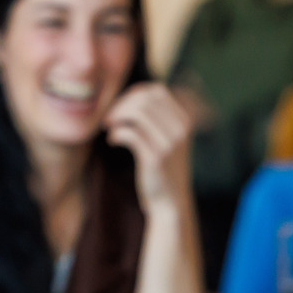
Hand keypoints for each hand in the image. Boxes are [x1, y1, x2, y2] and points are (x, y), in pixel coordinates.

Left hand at [105, 83, 193, 214]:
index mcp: (184, 119)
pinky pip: (130, 133)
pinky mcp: (156, 157)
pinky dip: (116, 133)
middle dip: (121, 104)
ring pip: (137, 112)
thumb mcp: (166, 138)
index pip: (156, 91)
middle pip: (145, 98)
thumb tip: (129, 96)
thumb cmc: (161, 167)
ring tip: (109, 127)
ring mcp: (170, 143)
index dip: (132, 94)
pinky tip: (112, 142)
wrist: (170, 202)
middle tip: (109, 119)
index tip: (119, 108)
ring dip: (116, 116)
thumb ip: (155, 116)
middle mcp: (181, 128)